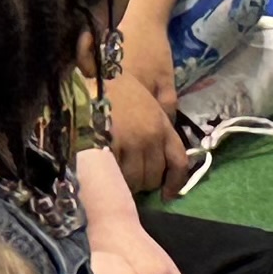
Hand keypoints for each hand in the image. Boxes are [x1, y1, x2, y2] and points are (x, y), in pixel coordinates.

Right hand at [105, 73, 180, 195]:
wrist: (94, 78)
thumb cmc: (119, 90)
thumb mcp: (149, 102)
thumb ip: (159, 127)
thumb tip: (162, 157)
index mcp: (163, 126)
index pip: (178, 162)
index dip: (174, 183)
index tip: (167, 195)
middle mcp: (151, 137)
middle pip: (154, 176)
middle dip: (144, 182)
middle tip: (131, 180)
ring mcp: (130, 143)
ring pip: (135, 180)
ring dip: (127, 185)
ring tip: (115, 179)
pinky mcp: (108, 147)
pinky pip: (114, 176)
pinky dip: (111, 180)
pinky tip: (103, 177)